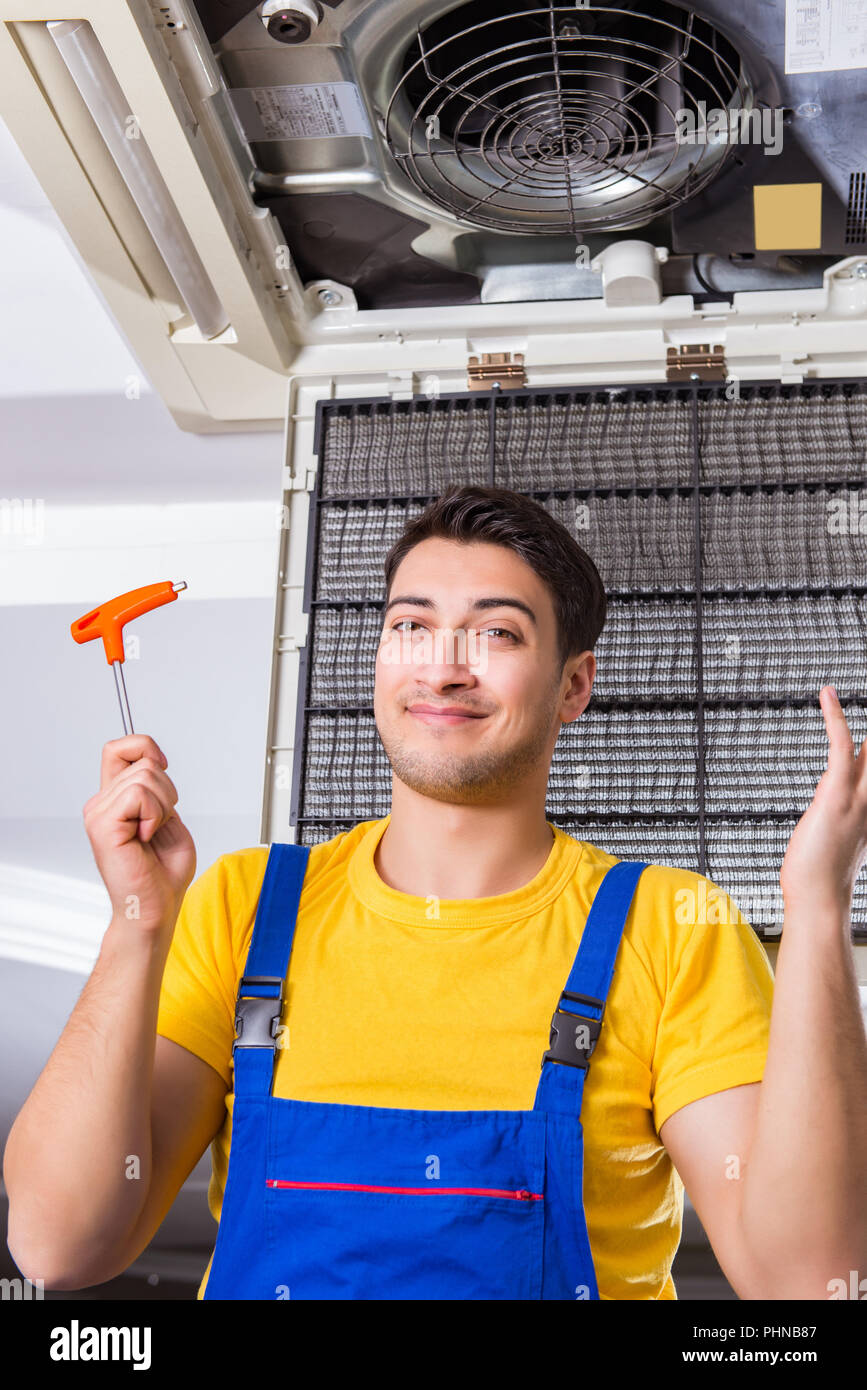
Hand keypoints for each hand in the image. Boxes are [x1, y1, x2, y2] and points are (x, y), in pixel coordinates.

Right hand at [83, 734, 196, 933]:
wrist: (156, 908)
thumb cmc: (163, 872)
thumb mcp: (167, 818)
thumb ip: (156, 789)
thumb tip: (153, 762)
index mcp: (114, 801)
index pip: (117, 749)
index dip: (143, 747)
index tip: (163, 766)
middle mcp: (100, 804)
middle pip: (143, 762)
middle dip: (168, 791)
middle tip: (159, 825)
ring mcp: (98, 813)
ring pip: (145, 776)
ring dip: (163, 806)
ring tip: (151, 834)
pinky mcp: (103, 825)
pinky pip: (139, 794)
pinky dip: (154, 814)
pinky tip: (145, 838)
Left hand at [779, 686, 866, 909]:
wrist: (817, 899)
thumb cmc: (819, 875)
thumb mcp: (833, 833)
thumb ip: (836, 806)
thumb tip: (827, 787)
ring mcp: (859, 796)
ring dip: (866, 723)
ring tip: (852, 692)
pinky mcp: (837, 793)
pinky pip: (842, 745)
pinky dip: (834, 717)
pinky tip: (827, 695)